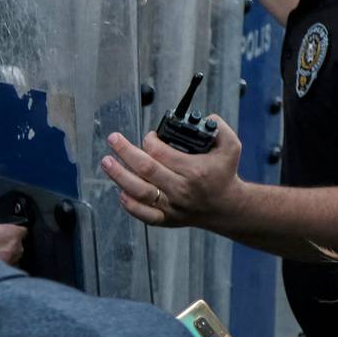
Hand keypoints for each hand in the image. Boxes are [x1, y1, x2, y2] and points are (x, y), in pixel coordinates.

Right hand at [0, 212, 26, 266]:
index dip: (9, 228)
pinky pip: (6, 266)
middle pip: (15, 242)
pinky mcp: (9, 274)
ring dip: (2, 255)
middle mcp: (17, 248)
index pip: (20, 228)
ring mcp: (15, 263)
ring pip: (11, 255)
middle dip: (4, 242)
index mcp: (12, 233)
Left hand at [101, 116, 244, 227]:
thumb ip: (220, 129)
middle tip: (113, 139)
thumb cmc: (224, 174)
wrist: (227, 208)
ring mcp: (172, 206)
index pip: (161, 153)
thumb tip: (207, 117)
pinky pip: (143, 214)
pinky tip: (120, 191)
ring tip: (106, 161)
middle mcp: (181, 189)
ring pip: (140, 191)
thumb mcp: (231, 147)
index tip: (149, 136)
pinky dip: (129, 204)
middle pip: (146, 169)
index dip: (149, 141)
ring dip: (119, 175)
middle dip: (125, 152)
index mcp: (194, 170)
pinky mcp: (167, 219)